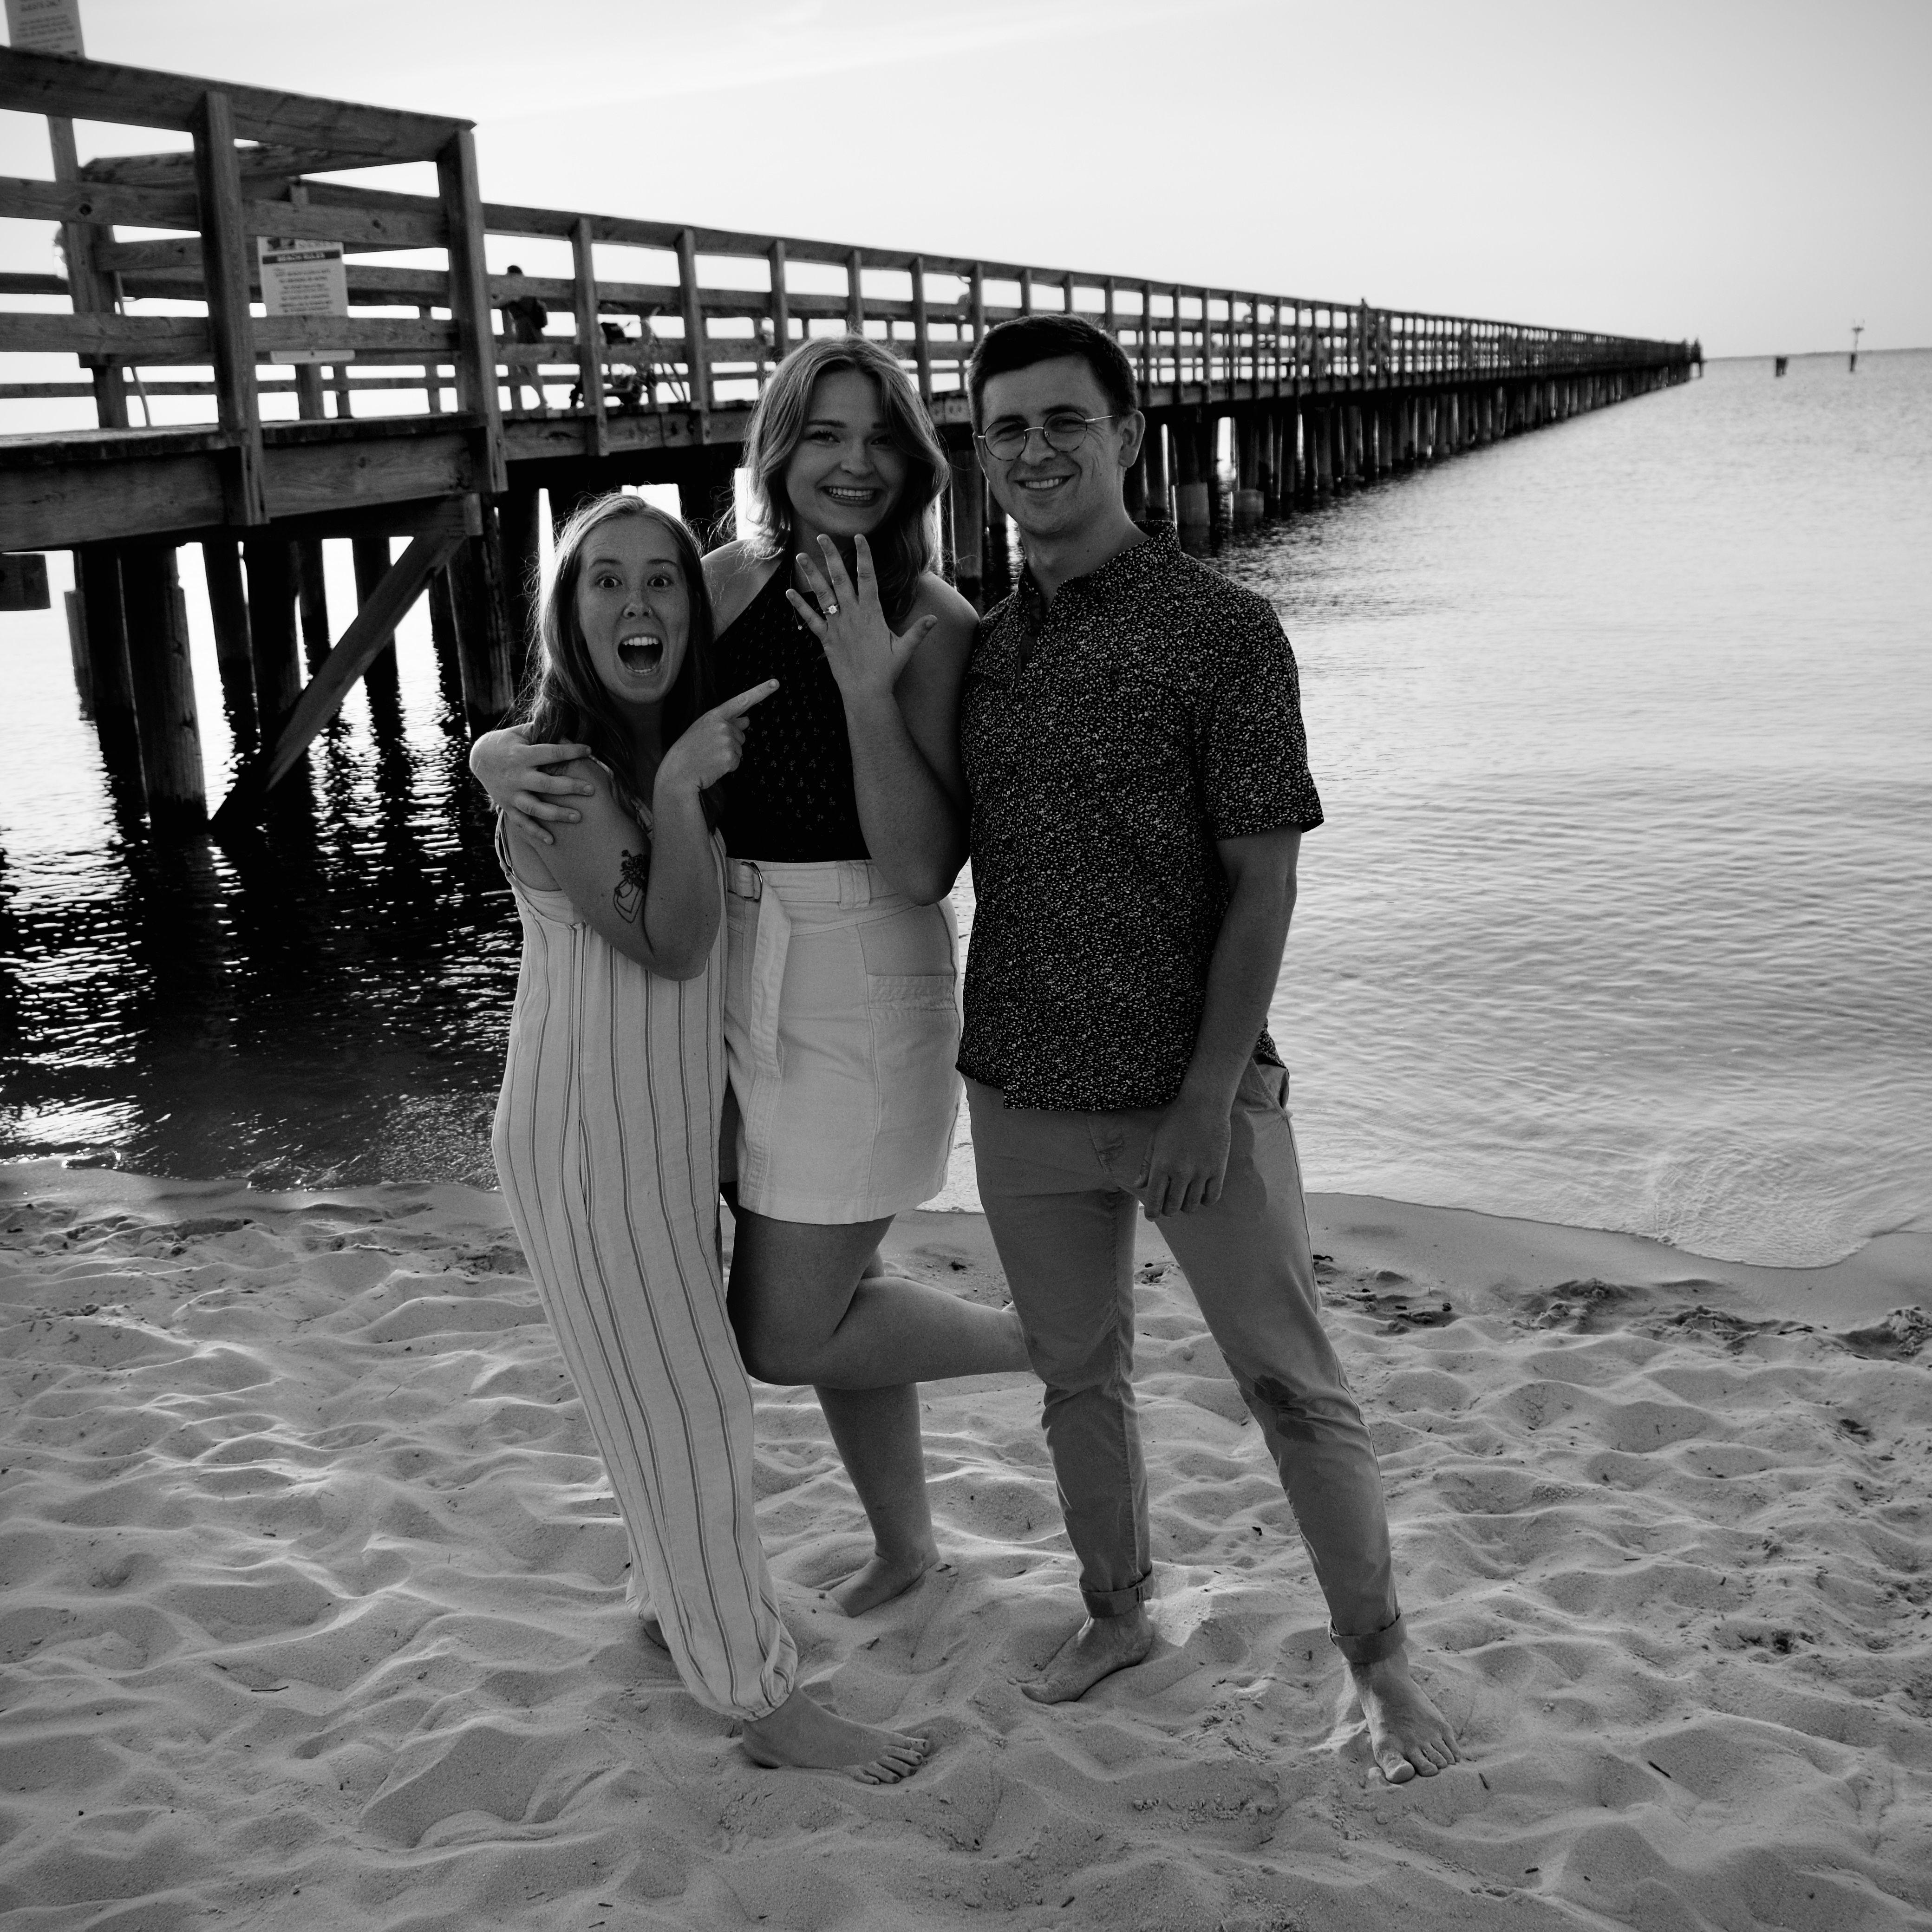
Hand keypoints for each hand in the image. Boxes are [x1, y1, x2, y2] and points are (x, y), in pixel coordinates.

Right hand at [470, 727, 595, 846]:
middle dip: (569, 787)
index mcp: (521, 755)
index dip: (571, 751)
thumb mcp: (520, 732)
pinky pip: (521, 823)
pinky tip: (551, 841)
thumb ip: (541, 730)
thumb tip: (567, 724)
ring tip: (578, 817)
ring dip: (556, 814)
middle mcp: (517, 776)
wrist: (479, 758)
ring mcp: (511, 794)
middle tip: (591, 790)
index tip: (589, 750)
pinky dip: (535, 833)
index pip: (550, 753)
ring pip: (535, 808)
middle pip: (546, 785)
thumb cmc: (507, 742)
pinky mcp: (507, 806)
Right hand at [656, 679, 778, 798]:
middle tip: (709, 749)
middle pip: (741, 733)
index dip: (760, 692)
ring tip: (709, 757)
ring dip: (728, 755)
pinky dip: (727, 767)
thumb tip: (747, 719)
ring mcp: (727, 741)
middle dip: (731, 742)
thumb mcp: (704, 729)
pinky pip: (737, 762)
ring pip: (740, 749)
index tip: (775, 683)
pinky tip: (713, 766)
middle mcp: (722, 725)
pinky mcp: (730, 757)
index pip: (741, 701)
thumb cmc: (690, 750)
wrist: (678, 772)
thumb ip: (726, 722)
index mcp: (714, 715)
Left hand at [787, 534, 937, 704]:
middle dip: (831, 556)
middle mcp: (852, 615)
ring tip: (801, 555)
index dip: (864, 555)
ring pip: (822, 594)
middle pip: (840, 579)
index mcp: (871, 613)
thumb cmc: (886, 671)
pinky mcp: (825, 638)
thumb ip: (918, 631)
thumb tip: (935, 619)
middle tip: (823, 536)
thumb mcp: (905, 649)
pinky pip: (810, 619)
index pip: (868, 577)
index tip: (860, 537)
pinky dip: (799, 605)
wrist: (866, 693)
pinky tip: (788, 592)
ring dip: (811, 574)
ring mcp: (837, 625)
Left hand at [1137, 1093, 1231, 1219]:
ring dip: (1186, 1207)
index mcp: (1161, 1165)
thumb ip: (1146, 1165)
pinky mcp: (1218, 1170)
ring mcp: (1201, 1172)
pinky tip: (1201, 1195)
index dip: (1152, 1212)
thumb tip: (1138, 1185)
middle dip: (1168, 1210)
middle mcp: (1180, 1172)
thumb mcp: (1155, 1140)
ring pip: (1192, 1205)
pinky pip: (1212, 1197)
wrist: (1203, 1105)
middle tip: (1168, 1206)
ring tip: (1184, 1200)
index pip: (1154, 1200)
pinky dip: (1205, 1201)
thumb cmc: (1175, 1121)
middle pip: (1173, 1206)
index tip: (1152, 1216)